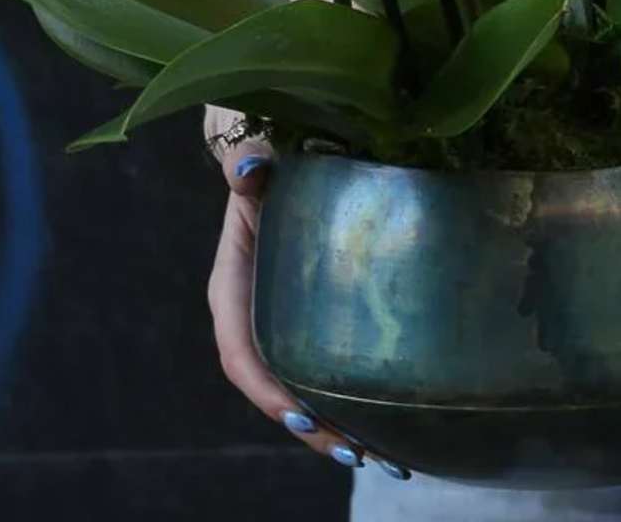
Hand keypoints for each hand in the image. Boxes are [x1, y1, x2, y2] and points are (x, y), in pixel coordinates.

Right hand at [207, 117, 411, 481]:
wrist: (275, 162)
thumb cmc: (266, 166)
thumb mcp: (254, 164)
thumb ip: (247, 165)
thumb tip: (249, 165)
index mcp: (232, 290)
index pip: (240, 352)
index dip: (267, 388)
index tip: (302, 412)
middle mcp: (252, 321)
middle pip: (274, 389)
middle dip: (312, 427)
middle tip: (359, 452)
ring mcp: (280, 329)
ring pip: (299, 393)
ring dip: (335, 430)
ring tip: (385, 457)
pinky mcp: (306, 329)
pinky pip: (320, 377)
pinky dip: (347, 407)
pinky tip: (388, 428)